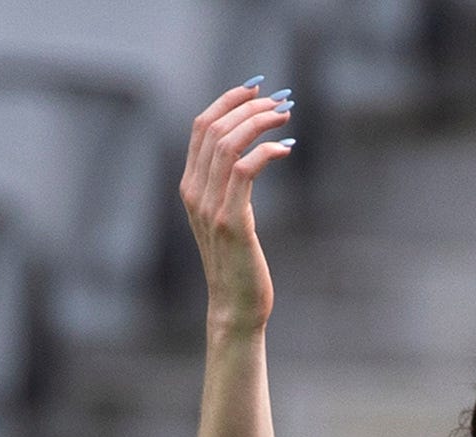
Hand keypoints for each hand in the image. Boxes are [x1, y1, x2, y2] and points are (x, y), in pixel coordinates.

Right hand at [180, 80, 294, 333]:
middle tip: (280, 102)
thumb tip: (253, 155)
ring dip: (259, 123)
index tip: (256, 88)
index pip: (201, 127)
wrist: (235, 308)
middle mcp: (194, 192)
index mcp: (190, 186)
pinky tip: (285, 149)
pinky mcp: (232, 222)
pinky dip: (266, 152)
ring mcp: (210, 207)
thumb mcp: (229, 219)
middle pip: (215, 127)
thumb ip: (231, 188)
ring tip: (285, 118)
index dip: (227, 101)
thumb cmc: (239, 266)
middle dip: (249, 106)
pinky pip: (246, 171)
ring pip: (229, 144)